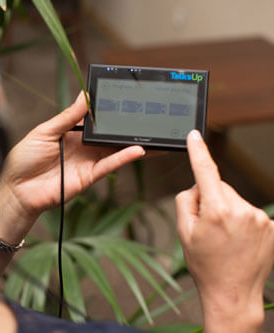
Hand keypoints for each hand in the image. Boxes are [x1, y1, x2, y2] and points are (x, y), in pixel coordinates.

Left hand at [0, 92, 144, 242]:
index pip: (94, 118)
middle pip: (109, 134)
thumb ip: (67, 116)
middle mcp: (82, 146)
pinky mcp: (88, 177)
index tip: (123, 97)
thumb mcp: (44, 131)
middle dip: (126, 125)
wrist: (16, 189)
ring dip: (133, 141)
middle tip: (144, 112)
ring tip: (151, 132)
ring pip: (115, 149)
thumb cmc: (23, 160)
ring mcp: (87, 161)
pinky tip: (138, 150)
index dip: (108, 109)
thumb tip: (84, 95)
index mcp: (71, 132)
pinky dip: (124, 158)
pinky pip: (109, 165)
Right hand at [176, 130, 273, 332]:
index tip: (195, 135)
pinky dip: (241, 220)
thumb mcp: (183, 232)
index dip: (198, 151)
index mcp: (217, 211)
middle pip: (220, 188)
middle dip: (211, 199)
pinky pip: (248, 212)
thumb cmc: (205, 264)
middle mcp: (242, 211)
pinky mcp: (271, 226)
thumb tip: (198, 186)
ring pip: (235, 200)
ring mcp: (260, 219)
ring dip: (227, 210)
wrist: (232, 292)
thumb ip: (186, 201)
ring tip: (224, 237)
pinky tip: (238, 240)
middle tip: (207, 226)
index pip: (205, 171)